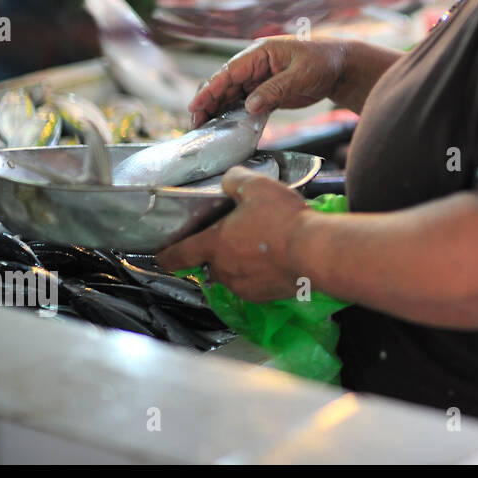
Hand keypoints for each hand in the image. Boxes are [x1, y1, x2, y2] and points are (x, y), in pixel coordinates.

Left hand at [155, 166, 311, 300]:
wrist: (314, 252)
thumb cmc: (283, 220)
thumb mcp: (257, 186)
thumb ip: (236, 181)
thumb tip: (229, 180)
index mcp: (214, 244)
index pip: (178, 254)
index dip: (167, 255)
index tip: (163, 257)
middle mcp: (223, 269)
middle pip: (210, 262)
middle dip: (219, 251)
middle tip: (239, 235)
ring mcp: (243, 286)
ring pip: (233, 273)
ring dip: (240, 262)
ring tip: (262, 247)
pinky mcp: (264, 296)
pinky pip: (254, 284)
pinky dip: (260, 274)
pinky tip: (276, 260)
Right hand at [187, 37, 347, 128]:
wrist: (342, 68)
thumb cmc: (324, 62)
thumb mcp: (301, 74)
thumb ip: (276, 89)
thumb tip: (249, 106)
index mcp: (261, 52)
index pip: (229, 71)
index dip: (210, 89)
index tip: (195, 105)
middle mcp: (256, 65)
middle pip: (225, 85)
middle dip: (208, 103)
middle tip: (196, 125)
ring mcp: (260, 78)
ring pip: (232, 95)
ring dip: (218, 111)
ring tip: (204, 129)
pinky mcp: (267, 92)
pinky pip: (246, 103)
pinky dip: (234, 114)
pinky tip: (225, 128)